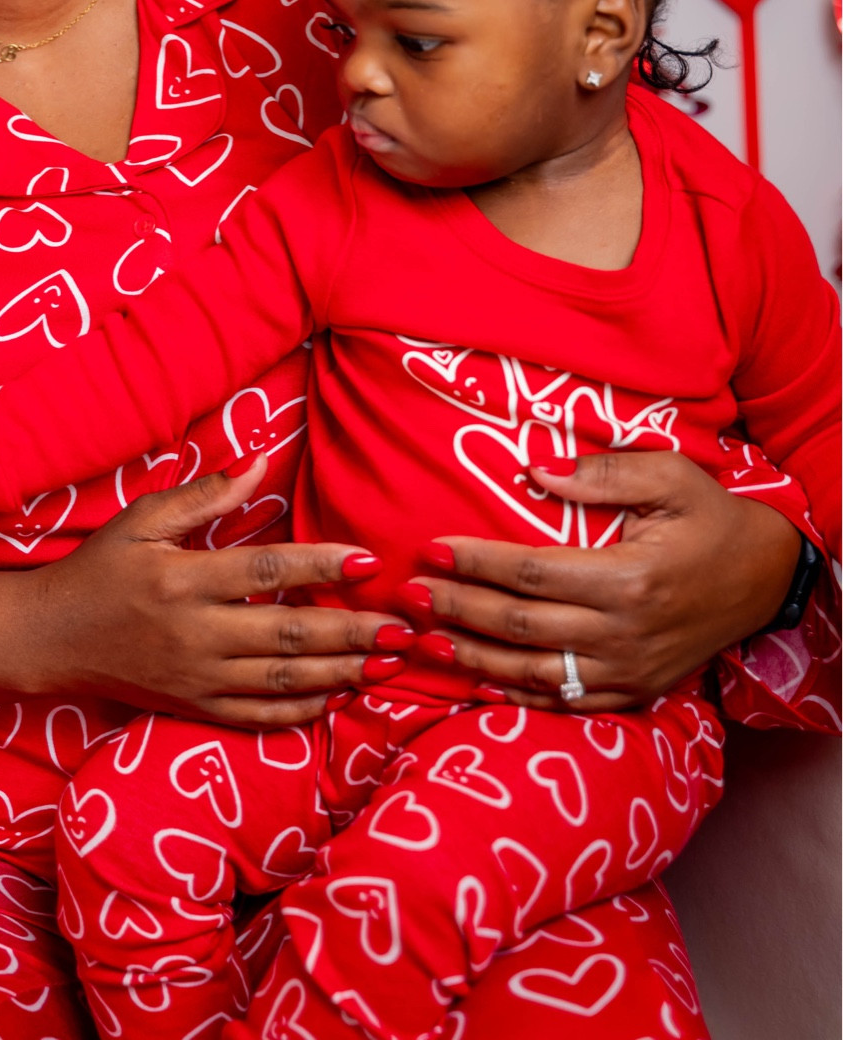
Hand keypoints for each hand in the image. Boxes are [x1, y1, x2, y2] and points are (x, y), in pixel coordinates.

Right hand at [13, 457, 390, 725]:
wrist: (51, 638)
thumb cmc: (100, 568)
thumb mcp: (141, 519)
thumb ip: (204, 495)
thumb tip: (258, 460)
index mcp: (183, 580)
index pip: (266, 571)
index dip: (320, 566)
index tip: (367, 560)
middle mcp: (195, 634)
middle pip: (288, 635)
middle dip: (352, 632)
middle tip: (402, 628)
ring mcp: (197, 678)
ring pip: (283, 681)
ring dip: (342, 673)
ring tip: (388, 664)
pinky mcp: (195, 708)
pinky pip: (259, 716)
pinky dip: (303, 709)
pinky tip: (340, 696)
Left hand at [402, 451, 800, 709]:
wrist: (764, 579)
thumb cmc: (712, 519)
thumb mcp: (672, 477)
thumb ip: (604, 473)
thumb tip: (535, 471)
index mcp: (629, 577)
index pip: (532, 571)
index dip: (475, 562)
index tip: (431, 548)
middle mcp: (624, 633)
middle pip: (522, 626)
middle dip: (458, 610)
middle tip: (408, 595)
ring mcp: (629, 670)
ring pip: (534, 671)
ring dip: (472, 658)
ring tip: (423, 641)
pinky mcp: (634, 692)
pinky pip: (565, 702)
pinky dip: (517, 695)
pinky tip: (476, 682)